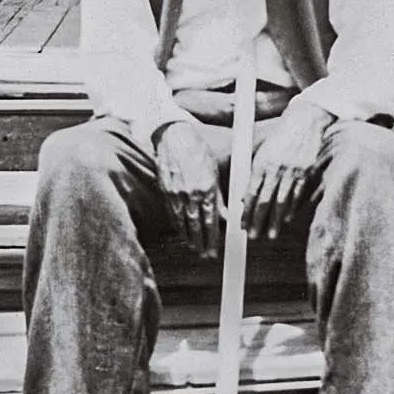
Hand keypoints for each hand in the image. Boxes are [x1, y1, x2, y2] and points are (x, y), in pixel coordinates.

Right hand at [154, 121, 223, 257]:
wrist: (175, 138)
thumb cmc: (200, 151)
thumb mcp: (216, 171)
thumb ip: (221, 196)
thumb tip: (226, 216)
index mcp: (208, 189)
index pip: (211, 221)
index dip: (213, 238)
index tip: (216, 250)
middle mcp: (192, 194)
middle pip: (197, 226)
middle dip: (202, 243)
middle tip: (207, 256)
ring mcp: (177, 194)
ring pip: (183, 222)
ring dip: (189, 238)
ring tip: (195, 249)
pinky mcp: (166, 191)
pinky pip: (172, 213)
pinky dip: (177, 226)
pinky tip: (182, 233)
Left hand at [241, 104, 332, 241]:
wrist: (304, 122)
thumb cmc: (280, 139)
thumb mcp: (262, 154)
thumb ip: (252, 176)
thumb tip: (243, 199)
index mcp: (262, 163)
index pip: (251, 193)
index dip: (246, 212)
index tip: (242, 225)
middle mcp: (276, 169)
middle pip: (265, 201)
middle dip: (259, 221)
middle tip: (254, 236)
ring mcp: (292, 172)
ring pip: (282, 202)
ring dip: (275, 221)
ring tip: (271, 234)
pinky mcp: (306, 173)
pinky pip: (298, 195)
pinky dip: (292, 209)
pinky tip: (287, 219)